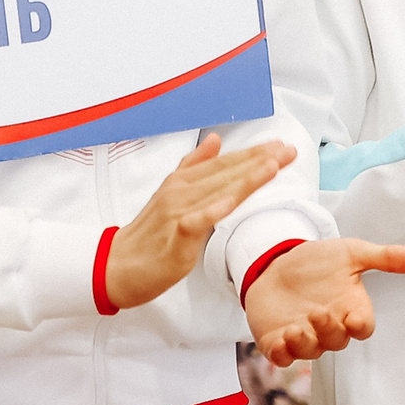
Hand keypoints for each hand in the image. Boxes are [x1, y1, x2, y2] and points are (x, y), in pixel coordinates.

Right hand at [100, 133, 295, 309]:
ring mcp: (176, 212)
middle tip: (288, 150)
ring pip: (216, 191)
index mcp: (183, 181)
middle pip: (226, 173)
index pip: (225, 163)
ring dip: (245, 178)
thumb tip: (215, 140)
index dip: (254, 154)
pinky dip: (213, 210)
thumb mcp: (171, 193)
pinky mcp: (174, 237)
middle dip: (260, 160)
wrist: (116, 265)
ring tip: (272, 166)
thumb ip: (194, 165)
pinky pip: (195, 221)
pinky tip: (231, 202)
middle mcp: (181, 191)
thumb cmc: (148, 234)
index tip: (281, 146)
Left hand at [245, 236, 404, 367]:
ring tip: (294, 328)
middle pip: (337, 341)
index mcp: (350, 309)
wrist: (275, 263)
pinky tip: (278, 343)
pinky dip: (281, 354)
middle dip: (328, 330)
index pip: (363, 327)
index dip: (360, 326)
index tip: (354, 319)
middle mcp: (330, 328)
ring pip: (310, 352)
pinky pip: (282, 357)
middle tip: (317, 311)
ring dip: (304, 344)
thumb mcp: (351, 253)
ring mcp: (303, 337)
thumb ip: (387, 258)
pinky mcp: (277, 342)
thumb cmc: (317, 262)